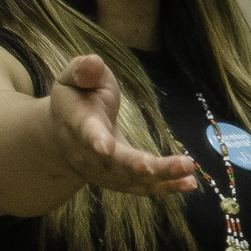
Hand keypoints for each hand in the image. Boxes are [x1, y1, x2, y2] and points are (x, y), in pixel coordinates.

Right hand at [47, 54, 198, 195]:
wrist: (61, 136)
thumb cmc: (76, 98)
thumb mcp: (73, 78)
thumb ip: (83, 70)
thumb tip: (91, 62)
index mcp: (77, 122)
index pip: (85, 131)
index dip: (95, 139)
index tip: (106, 147)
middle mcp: (88, 153)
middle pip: (112, 163)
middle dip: (135, 166)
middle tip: (156, 166)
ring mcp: (103, 171)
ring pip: (131, 180)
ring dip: (160, 178)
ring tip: (188, 175)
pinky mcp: (119, 180)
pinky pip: (142, 188)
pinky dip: (165, 187)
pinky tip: (189, 183)